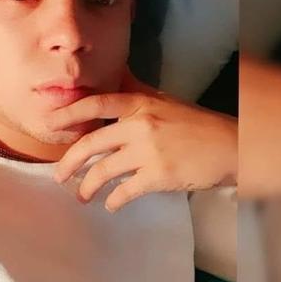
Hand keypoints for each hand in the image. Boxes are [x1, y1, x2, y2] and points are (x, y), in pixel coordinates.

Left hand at [48, 68, 236, 211]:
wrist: (231, 145)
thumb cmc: (195, 123)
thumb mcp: (164, 101)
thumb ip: (137, 93)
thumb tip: (116, 77)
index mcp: (140, 104)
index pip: (96, 103)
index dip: (69, 112)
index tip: (50, 122)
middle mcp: (140, 125)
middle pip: (91, 143)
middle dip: (69, 162)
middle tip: (58, 176)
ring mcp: (149, 152)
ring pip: (103, 171)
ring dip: (87, 187)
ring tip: (82, 196)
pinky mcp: (159, 176)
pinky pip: (124, 191)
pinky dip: (113, 200)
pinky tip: (110, 204)